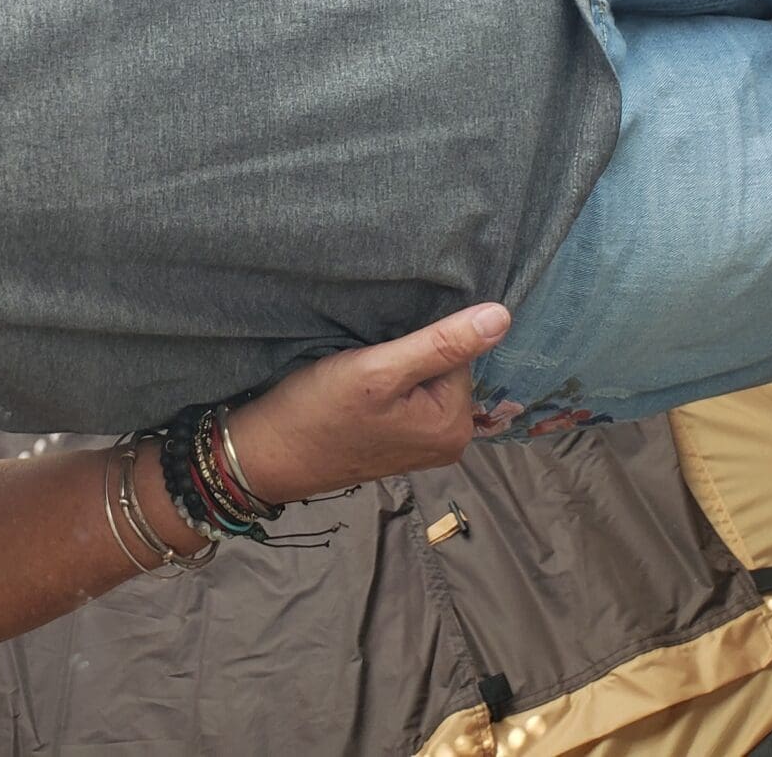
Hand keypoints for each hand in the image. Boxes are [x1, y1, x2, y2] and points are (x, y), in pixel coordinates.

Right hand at [228, 304, 511, 502]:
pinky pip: (409, 398)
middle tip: (368, 358)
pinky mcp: (400, 442)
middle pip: (447, 368)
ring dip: (397, 368)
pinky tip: (359, 389)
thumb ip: (441, 344)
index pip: (463, 355)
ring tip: (360, 372)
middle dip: (412, 354)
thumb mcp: (379, 370)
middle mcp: (450, 441)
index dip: (423, 339)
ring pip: (425, 380)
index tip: (386, 345)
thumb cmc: (318, 411)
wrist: (268, 454)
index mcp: (455, 426)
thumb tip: (502, 316)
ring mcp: (425, 445)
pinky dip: (388, 385)